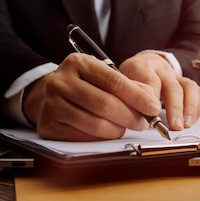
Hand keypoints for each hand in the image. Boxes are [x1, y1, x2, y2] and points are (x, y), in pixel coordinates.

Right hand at [22, 53, 161, 140]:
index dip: (137, 96)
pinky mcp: (49, 124)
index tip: (154, 107)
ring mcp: (52, 103)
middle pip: (105, 104)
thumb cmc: (82, 85)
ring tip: (126, 128)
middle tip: (144, 123)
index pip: (114, 81)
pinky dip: (102, 137)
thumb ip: (127, 85)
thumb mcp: (101, 75)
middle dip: (131, 116)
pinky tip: (109, 132)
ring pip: (95, 123)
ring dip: (118, 130)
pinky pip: (83, 136)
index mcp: (78, 63)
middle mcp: (61, 81)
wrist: (46, 95)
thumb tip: (151, 101)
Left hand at [119, 52, 199, 130]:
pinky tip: (191, 120)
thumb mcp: (121, 83)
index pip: (150, 81)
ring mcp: (176, 76)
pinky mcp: (186, 83)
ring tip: (185, 125)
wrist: (145, 63)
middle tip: (174, 126)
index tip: (152, 114)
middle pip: (172, 86)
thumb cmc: (132, 78)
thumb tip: (129, 115)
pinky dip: (198, 107)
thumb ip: (126, 96)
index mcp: (142, 67)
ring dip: (189, 108)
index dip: (153, 98)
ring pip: (189, 87)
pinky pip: (198, 91)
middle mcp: (162, 69)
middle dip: (175, 108)